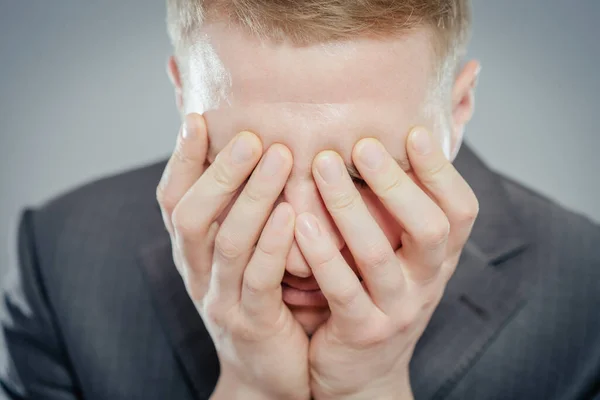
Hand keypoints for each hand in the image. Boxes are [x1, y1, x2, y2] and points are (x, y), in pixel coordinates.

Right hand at [156, 114, 309, 399]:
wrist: (269, 372)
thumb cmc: (263, 297)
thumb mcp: (245, 251)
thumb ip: (243, 208)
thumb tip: (254, 147)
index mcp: (193, 251)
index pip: (174, 199)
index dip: (182, 159)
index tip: (200, 118)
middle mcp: (197, 272)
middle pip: (192, 216)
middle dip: (218, 173)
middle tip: (249, 136)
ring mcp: (221, 299)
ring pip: (227, 243)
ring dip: (251, 197)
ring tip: (279, 157)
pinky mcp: (251, 323)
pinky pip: (259, 279)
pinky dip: (272, 243)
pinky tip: (291, 213)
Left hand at [294, 128, 478, 399]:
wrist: (362, 371)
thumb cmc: (376, 294)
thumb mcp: (400, 256)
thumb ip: (399, 210)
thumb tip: (393, 138)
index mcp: (440, 257)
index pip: (460, 211)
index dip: (441, 171)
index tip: (413, 131)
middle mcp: (428, 283)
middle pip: (430, 230)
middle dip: (396, 184)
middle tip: (362, 143)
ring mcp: (398, 311)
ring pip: (379, 257)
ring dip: (350, 208)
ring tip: (321, 166)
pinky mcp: (362, 333)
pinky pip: (342, 290)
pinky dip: (322, 254)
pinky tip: (299, 220)